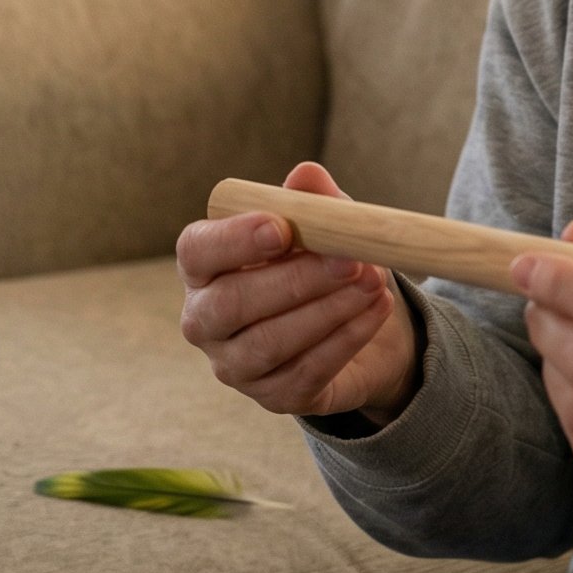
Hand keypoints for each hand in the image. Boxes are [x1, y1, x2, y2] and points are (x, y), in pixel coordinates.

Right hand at [176, 161, 420, 420]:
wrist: (360, 324)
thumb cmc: (322, 262)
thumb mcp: (324, 225)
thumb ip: (313, 201)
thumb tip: (306, 175)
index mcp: (204, 267)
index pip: (197, 251)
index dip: (234, 241)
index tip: (281, 228)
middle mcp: (205, 320)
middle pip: (231, 304)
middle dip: (295, 280)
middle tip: (350, 259)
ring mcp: (235, 365)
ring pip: (269, 342)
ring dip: (327, 310)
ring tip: (373, 282)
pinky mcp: (274, 397)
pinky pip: (306, 372)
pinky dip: (346, 339)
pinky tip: (375, 310)